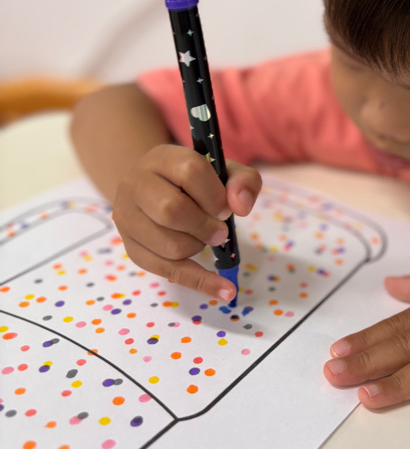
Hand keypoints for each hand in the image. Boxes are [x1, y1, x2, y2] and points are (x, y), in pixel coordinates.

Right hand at [112, 144, 261, 299]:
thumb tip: (241, 207)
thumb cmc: (195, 181)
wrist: (154, 188)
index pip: (190, 171)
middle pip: (171, 210)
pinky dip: (200, 282)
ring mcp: (127, 218)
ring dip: (198, 246)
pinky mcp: (132, 248)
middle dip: (205, 226)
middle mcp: (135, 185)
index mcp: (161, 159)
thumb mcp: (223, 171)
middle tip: (220, 230)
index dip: (216, 194)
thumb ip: (243, 181)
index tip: (226, 208)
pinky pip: (166, 271)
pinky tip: (225, 290)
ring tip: (203, 237)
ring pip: (169, 245)